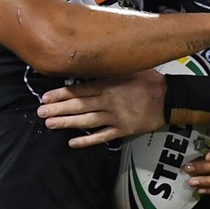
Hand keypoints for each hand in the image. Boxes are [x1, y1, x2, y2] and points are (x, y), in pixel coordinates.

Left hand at [37, 70, 165, 147]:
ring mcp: (115, 117)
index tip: (45, 97)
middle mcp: (109, 101)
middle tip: (40, 112)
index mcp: (109, 84)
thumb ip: (110, 69)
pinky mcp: (123, 130)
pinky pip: (102, 136)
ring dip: (67, 123)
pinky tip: (72, 142)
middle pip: (79, 106)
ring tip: (50, 123)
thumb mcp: (129, 68)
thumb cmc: (150, 80)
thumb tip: (91, 66)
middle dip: (58, 109)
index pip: (80, 89)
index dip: (61, 94)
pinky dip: (87, 140)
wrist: (170, 98)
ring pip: (86, 121)